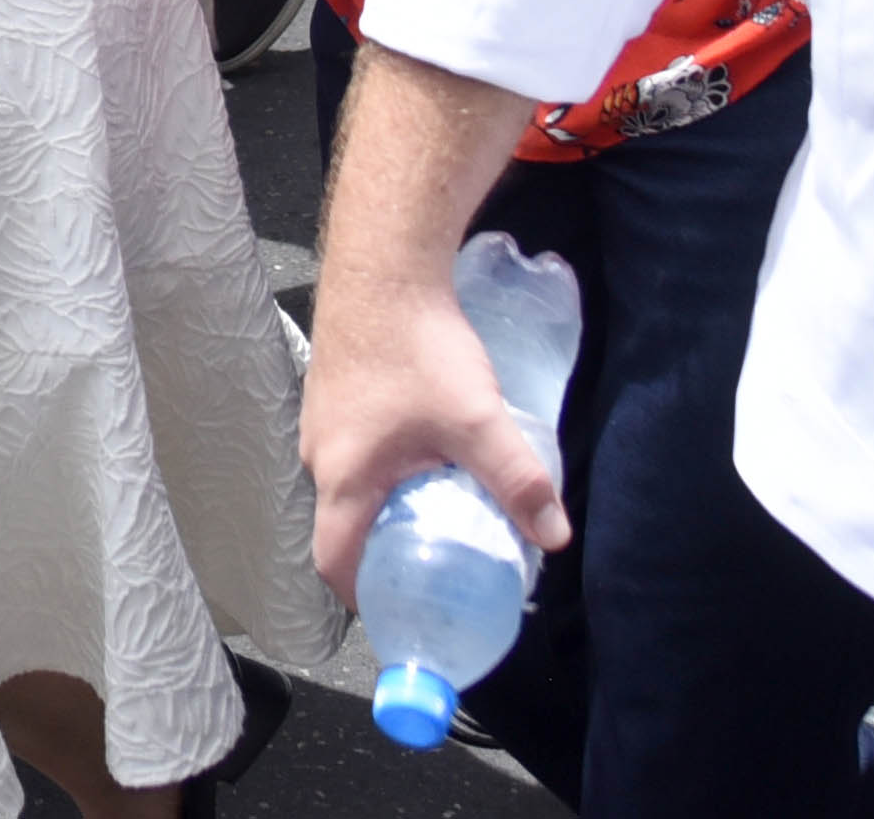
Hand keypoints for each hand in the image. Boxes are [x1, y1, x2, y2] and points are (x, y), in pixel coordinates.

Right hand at [302, 254, 569, 599]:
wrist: (385, 263)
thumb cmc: (417, 345)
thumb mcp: (477, 419)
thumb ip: (517, 481)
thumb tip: (554, 537)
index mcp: (341, 475)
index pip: (334, 562)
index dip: (367, 597)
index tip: (405, 609)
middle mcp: (319, 453)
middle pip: (342, 525)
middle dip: (385, 551)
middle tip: (435, 564)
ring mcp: (321, 419)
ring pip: (349, 484)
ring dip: (386, 504)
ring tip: (438, 508)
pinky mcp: (333, 390)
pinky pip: (353, 449)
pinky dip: (383, 466)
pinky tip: (424, 448)